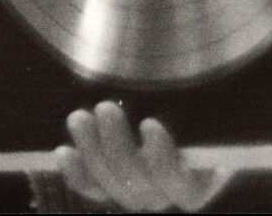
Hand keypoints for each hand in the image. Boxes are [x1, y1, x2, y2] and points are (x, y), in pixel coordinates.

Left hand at [57, 101, 231, 211]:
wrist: (163, 95)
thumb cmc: (186, 88)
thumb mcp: (197, 91)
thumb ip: (196, 95)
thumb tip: (208, 81)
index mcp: (204, 175)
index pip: (185, 188)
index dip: (164, 162)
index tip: (149, 124)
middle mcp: (170, 191)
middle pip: (143, 189)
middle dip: (119, 149)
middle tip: (106, 108)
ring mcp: (138, 191)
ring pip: (114, 189)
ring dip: (94, 153)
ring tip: (80, 118)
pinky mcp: (109, 185)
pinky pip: (92, 189)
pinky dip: (76, 173)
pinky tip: (64, 152)